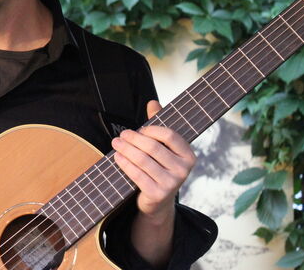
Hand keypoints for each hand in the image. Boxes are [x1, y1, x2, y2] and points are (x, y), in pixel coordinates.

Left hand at [111, 100, 195, 218]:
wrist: (158, 201)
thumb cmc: (159, 168)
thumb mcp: (163, 148)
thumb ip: (159, 125)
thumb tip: (153, 102)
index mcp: (188, 156)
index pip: (169, 135)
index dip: (151, 130)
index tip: (139, 129)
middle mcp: (183, 170)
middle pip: (153, 147)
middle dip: (134, 139)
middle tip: (121, 135)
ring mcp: (171, 184)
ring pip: (143, 160)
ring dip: (126, 149)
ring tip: (115, 142)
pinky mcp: (157, 194)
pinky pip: (137, 174)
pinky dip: (124, 163)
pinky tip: (117, 156)